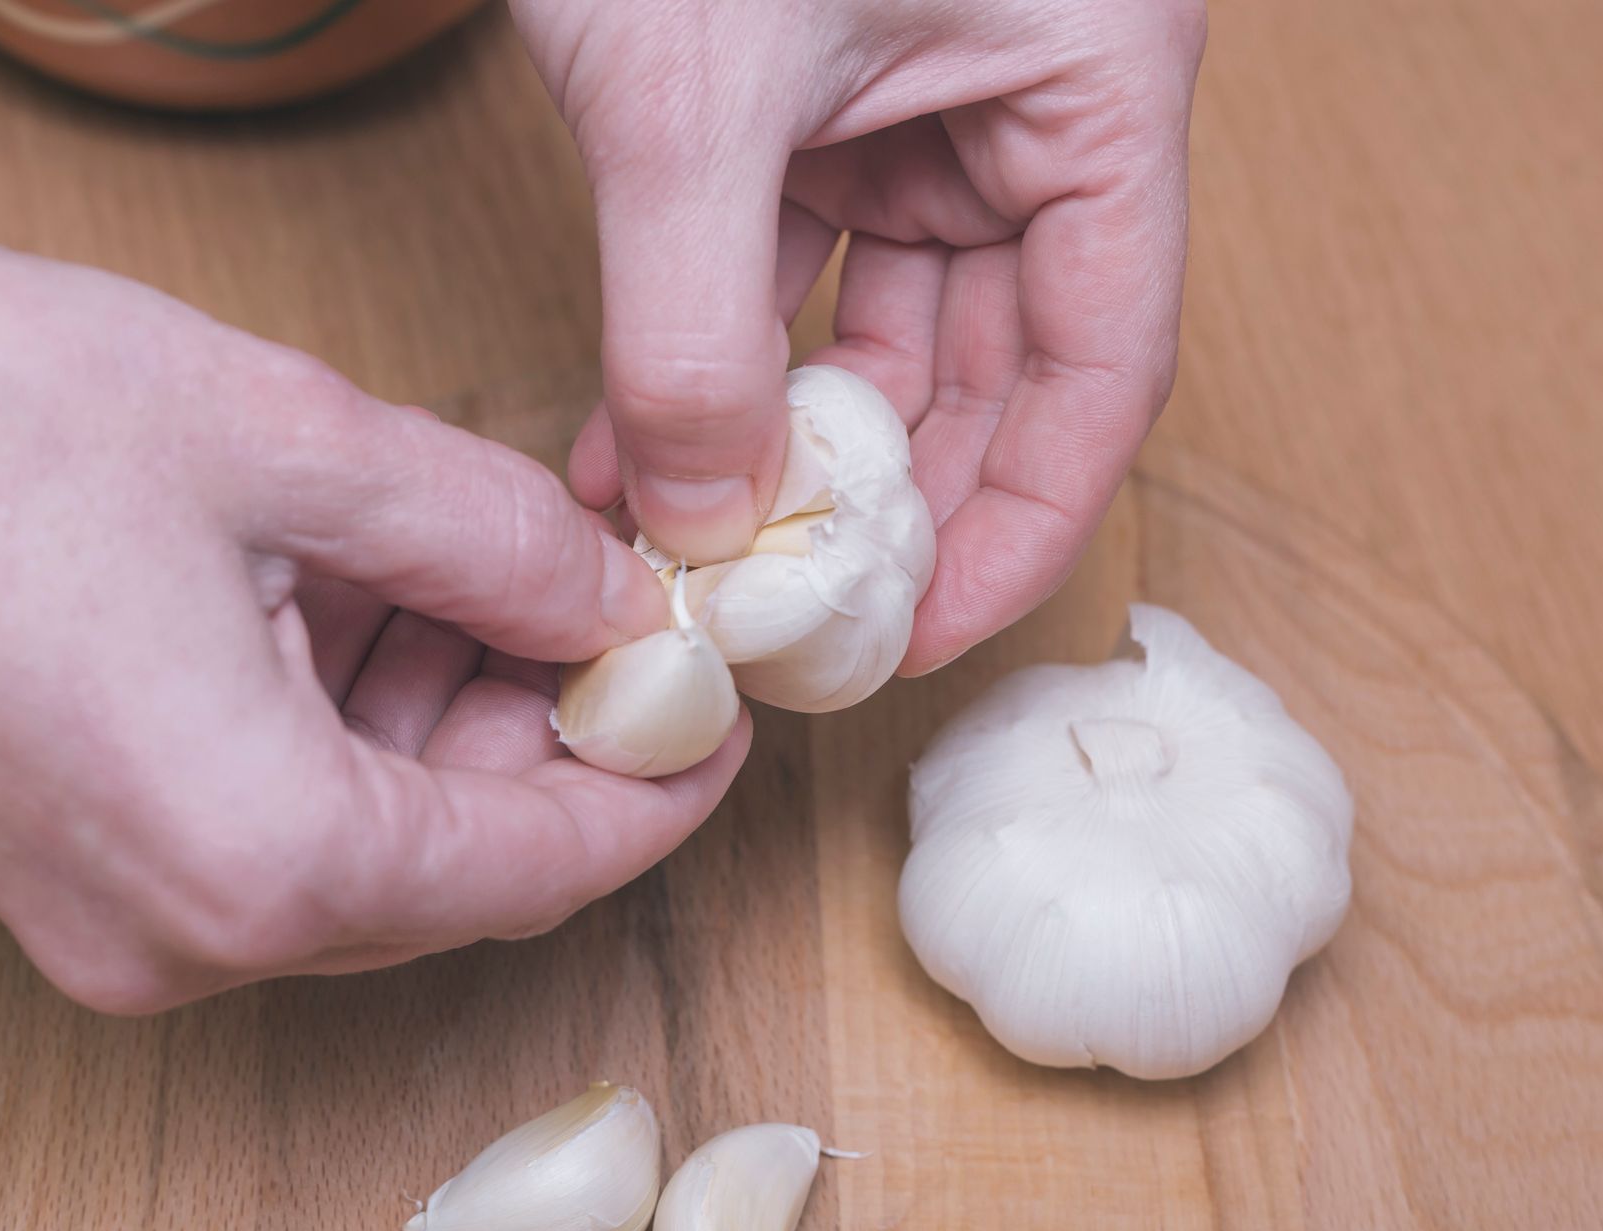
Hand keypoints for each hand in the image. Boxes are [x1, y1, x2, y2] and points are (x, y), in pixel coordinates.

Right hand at [0, 207, 747, 1011]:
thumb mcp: (296, 444)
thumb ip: (501, 543)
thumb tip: (621, 606)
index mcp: (267, 861)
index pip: (544, 863)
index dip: (662, 782)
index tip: (724, 704)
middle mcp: (193, 940)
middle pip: (455, 868)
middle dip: (550, 734)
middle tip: (607, 599)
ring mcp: (116, 925)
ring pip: (363, 850)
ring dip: (442, 722)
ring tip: (474, 568)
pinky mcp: (66, 878)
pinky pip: (264, 832)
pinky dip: (341, 732)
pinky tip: (360, 601)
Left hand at [511, 0, 1204, 671]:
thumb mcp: (694, 104)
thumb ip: (696, 330)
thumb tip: (702, 524)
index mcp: (1092, 80)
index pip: (1106, 359)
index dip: (1024, 518)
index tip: (924, 635)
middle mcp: (1024, 103)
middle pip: (993, 364)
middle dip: (882, 502)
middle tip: (791, 624)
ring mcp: (913, 105)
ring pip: (879, 334)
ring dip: (780, 450)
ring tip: (691, 556)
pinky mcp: (806, 109)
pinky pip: (780, 276)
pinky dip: (712, 366)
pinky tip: (638, 460)